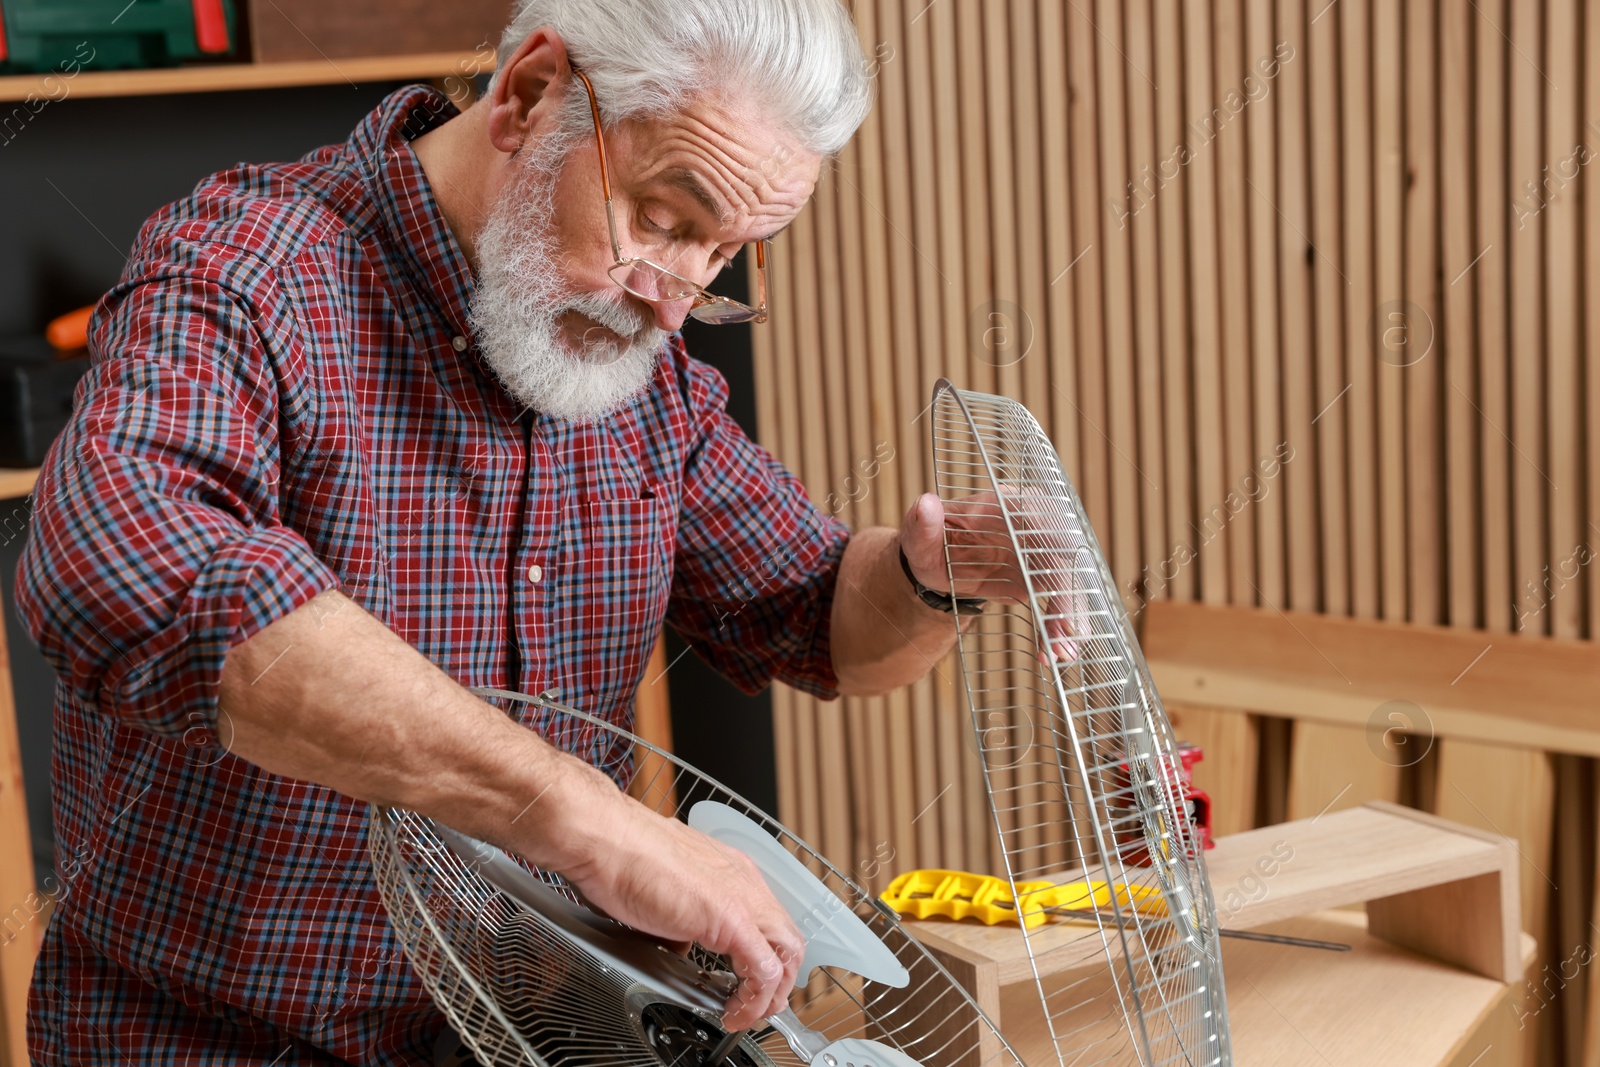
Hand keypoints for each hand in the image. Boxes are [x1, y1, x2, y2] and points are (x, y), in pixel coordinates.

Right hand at [543, 759, 803, 1029]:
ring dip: (772, 993)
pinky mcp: (730, 919)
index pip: (771, 921)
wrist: (604, 836)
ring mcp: (741, 898)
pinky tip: (735, 1010)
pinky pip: (763, 969)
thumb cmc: (621, 853)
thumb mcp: (666, 889)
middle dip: (778, 981)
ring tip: (747, 1013)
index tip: (750, 983)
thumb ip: (684, 916)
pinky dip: (756, 998)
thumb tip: (682, 942)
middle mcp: (744, 881)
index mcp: (732, 870)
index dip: (768, 958)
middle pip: (789, 939)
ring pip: (787, 953)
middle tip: (755, 1005)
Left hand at [898, 490, 1081, 661]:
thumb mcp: (919, 535)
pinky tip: (1050, 654)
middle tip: (1066, 631)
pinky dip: (1057, 628)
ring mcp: (1041, 554)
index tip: (1062, 558)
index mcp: (1004, 504)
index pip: (1036, 511)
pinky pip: (1058, 603)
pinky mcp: (1042, 580)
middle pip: (1063, 553)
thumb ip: (922, 523)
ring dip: (1070, 618)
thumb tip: (926, 505)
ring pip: (1068, 582)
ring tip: (1061, 652)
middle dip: (1068, 592)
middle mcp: (1031, 525)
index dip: (1052, 534)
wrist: (937, 565)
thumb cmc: (928, 543)